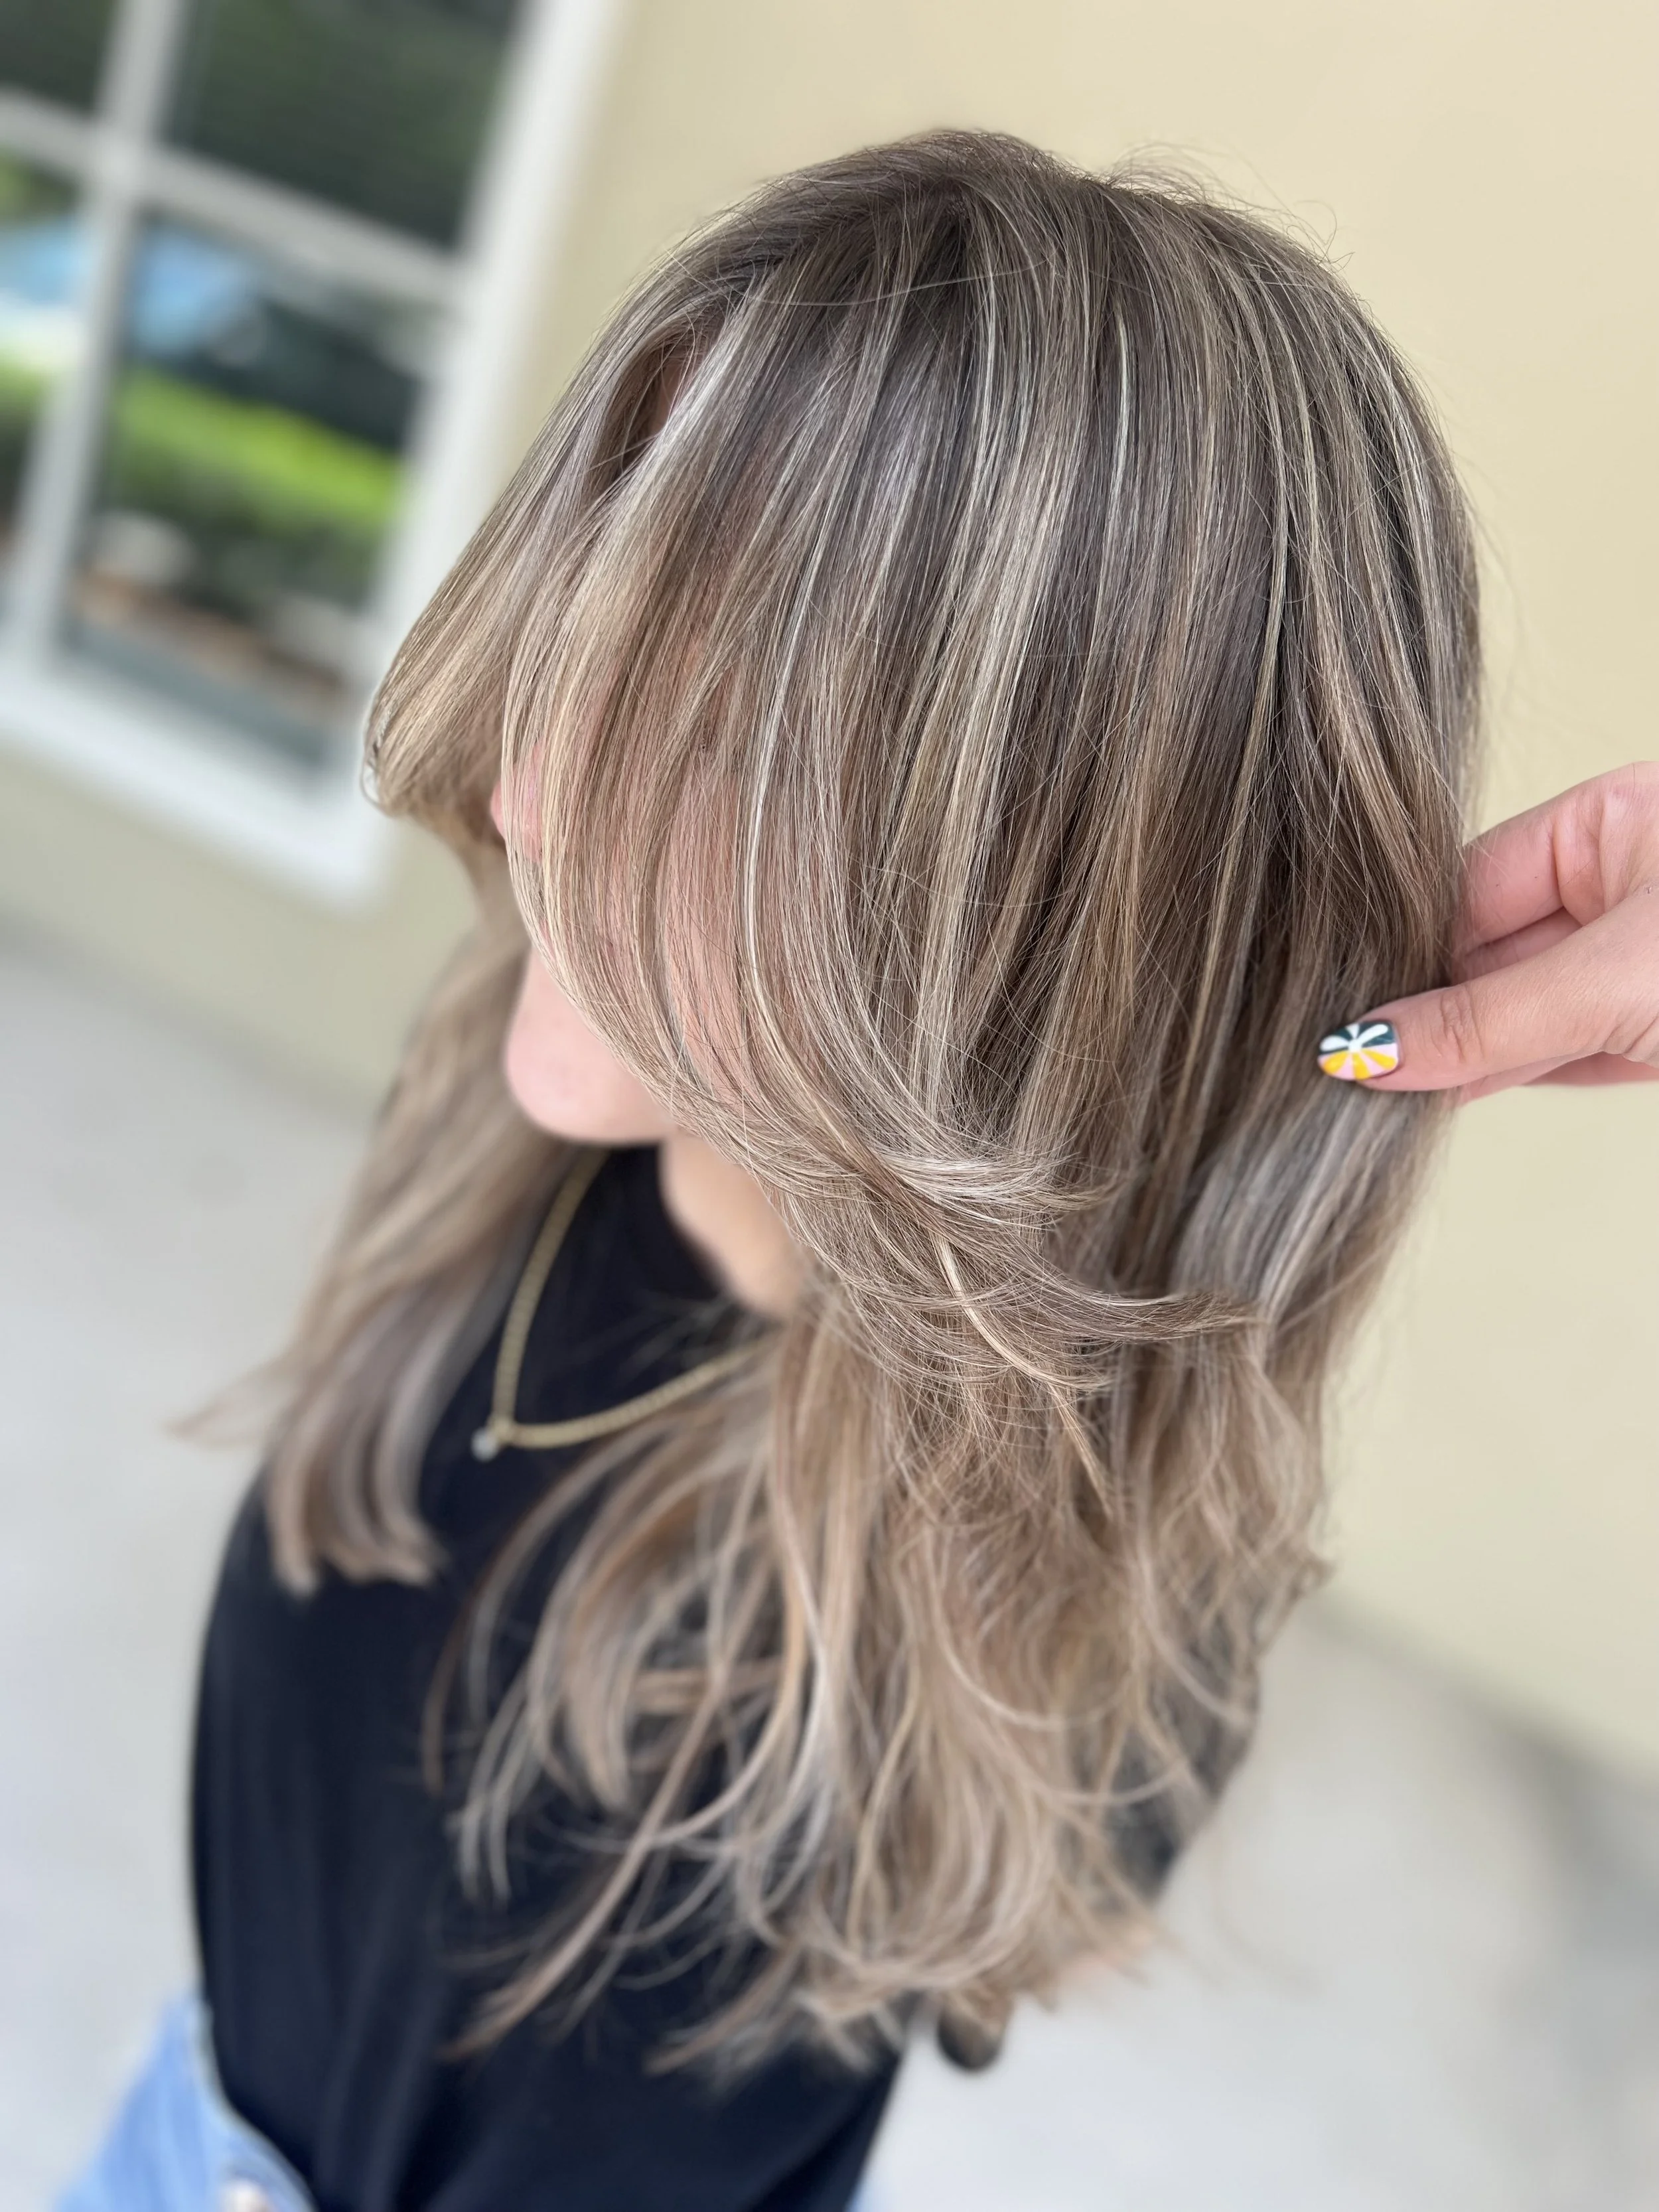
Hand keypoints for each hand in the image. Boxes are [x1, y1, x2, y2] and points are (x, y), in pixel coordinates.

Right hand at [1318, 762, 1658, 1102]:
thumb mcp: (1613, 980)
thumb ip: (1488, 1020)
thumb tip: (1371, 1051)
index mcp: (1611, 822)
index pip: (1471, 888)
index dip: (1410, 953)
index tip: (1350, 1014)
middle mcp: (1622, 883)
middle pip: (1489, 955)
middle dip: (1433, 1015)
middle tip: (1354, 1066)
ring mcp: (1639, 960)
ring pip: (1525, 1013)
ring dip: (1467, 1059)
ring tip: (1389, 1095)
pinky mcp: (1656, 1030)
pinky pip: (1564, 1053)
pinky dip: (1514, 1079)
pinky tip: (1450, 1098)